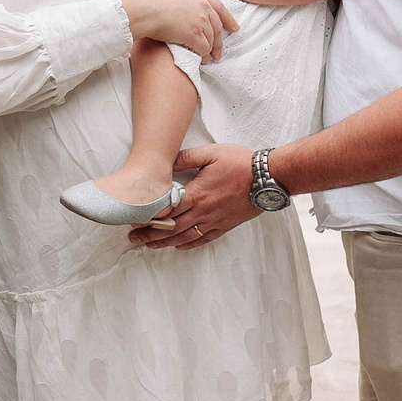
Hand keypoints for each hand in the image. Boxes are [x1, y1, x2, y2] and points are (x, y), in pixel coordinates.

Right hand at [115, 0, 237, 62]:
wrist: (141, 7)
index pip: (217, 6)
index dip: (226, 18)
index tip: (233, 27)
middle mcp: (201, 6)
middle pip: (217, 25)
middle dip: (220, 40)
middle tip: (220, 50)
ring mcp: (199, 20)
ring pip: (211, 38)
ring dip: (211, 50)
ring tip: (208, 59)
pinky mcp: (194, 35)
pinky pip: (203, 48)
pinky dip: (203, 56)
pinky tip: (200, 61)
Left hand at [132, 143, 260, 249]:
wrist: (268, 178)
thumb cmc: (241, 164)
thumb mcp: (211, 153)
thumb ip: (186, 158)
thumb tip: (167, 162)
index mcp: (197, 195)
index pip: (166, 210)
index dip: (149, 217)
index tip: (134, 220)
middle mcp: (203, 212)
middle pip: (171, 228)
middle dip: (150, 234)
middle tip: (133, 239)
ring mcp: (214, 221)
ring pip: (184, 237)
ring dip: (165, 242)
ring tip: (149, 245)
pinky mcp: (224, 226)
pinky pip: (203, 239)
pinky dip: (188, 244)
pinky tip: (178, 246)